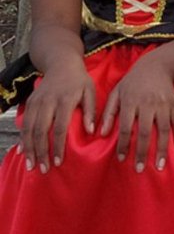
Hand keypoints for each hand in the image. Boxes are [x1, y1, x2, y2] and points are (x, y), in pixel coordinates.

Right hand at [20, 57, 95, 171]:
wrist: (61, 64)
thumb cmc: (79, 81)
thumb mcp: (90, 92)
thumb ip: (91, 111)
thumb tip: (92, 131)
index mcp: (64, 101)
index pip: (60, 128)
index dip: (58, 147)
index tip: (59, 162)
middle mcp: (47, 103)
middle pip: (41, 131)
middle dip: (41, 152)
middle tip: (44, 169)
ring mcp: (35, 103)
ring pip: (29, 130)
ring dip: (29, 149)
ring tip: (31, 166)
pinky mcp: (29, 103)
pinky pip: (24, 124)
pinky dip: (23, 139)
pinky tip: (23, 152)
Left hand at [100, 56, 173, 170]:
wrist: (155, 66)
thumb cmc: (132, 82)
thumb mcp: (116, 93)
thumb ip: (108, 113)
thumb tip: (102, 134)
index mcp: (130, 102)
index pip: (126, 128)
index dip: (124, 144)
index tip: (122, 159)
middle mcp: (147, 104)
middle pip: (145, 132)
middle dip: (142, 152)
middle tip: (140, 169)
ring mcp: (163, 105)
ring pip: (163, 130)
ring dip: (162, 149)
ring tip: (160, 166)